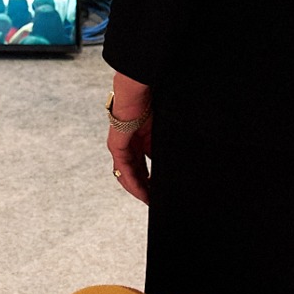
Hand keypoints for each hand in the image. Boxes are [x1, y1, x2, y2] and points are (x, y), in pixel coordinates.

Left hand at [104, 71, 152, 205]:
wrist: (136, 91)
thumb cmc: (149, 104)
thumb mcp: (160, 132)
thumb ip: (162, 147)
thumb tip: (177, 162)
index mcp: (139, 141)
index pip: (144, 166)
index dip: (151, 181)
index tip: (160, 194)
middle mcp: (128, 146)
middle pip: (136, 173)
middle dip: (145, 189)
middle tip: (155, 202)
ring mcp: (120, 146)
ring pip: (127, 174)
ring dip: (137, 189)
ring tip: (148, 201)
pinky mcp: (116, 145)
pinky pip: (123, 169)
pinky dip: (132, 182)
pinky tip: (141, 192)